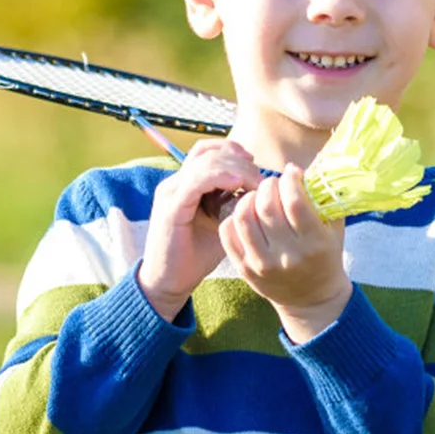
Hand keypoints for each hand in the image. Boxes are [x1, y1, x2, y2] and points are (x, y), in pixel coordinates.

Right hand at [139, 138, 260, 321]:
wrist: (169, 283)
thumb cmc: (197, 254)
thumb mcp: (223, 222)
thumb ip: (237, 200)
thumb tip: (266, 186)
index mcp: (185, 184)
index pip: (210, 150)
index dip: (235, 151)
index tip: (256, 167)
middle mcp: (175, 183)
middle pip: (212, 152)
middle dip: (241, 161)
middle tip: (260, 180)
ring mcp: (171, 193)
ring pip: (207, 162)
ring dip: (237, 168)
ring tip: (254, 184)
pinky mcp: (171, 207)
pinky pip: (197, 181)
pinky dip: (221, 177)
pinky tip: (238, 185)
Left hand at [219, 164, 350, 342]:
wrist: (310, 298)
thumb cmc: (325, 255)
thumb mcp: (333, 228)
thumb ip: (325, 200)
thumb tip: (307, 169)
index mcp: (313, 243)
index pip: (295, 203)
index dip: (291, 180)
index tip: (292, 172)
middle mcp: (286, 256)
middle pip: (266, 208)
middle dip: (268, 185)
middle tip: (274, 182)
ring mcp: (262, 264)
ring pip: (243, 218)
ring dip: (249, 198)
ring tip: (258, 195)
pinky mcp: (244, 269)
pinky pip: (228, 234)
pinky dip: (234, 216)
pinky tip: (247, 212)